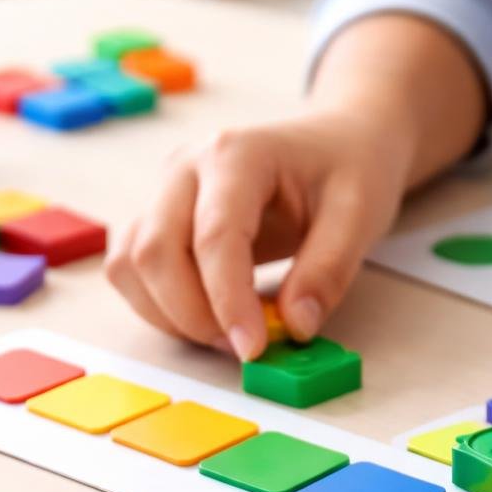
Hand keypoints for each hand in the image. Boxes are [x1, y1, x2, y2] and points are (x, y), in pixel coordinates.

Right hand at [105, 107, 410, 359]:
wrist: (333, 143)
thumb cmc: (345, 170)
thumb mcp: (359, 215)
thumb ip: (328, 270)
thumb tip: (294, 326)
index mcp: (237, 154)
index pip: (215, 236)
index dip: (228, 301)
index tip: (252, 349)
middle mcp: (186, 167)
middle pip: (155, 251)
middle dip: (193, 315)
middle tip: (244, 346)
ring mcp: (164, 191)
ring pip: (132, 264)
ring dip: (170, 315)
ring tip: (227, 332)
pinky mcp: (155, 217)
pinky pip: (131, 270)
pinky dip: (158, 306)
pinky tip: (204, 317)